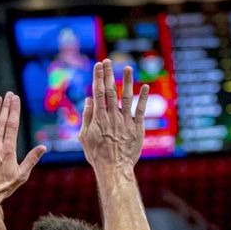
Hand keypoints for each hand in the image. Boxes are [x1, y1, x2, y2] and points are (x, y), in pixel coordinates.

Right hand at [79, 60, 148, 179]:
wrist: (114, 168)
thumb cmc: (97, 155)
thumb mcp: (84, 137)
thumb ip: (87, 117)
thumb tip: (89, 100)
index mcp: (99, 118)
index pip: (98, 93)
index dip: (98, 77)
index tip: (98, 65)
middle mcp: (112, 116)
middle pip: (110, 91)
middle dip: (109, 74)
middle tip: (108, 60)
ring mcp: (126, 121)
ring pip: (126, 97)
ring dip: (127, 81)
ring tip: (128, 67)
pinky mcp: (137, 128)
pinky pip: (140, 110)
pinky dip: (143, 98)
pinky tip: (145, 86)